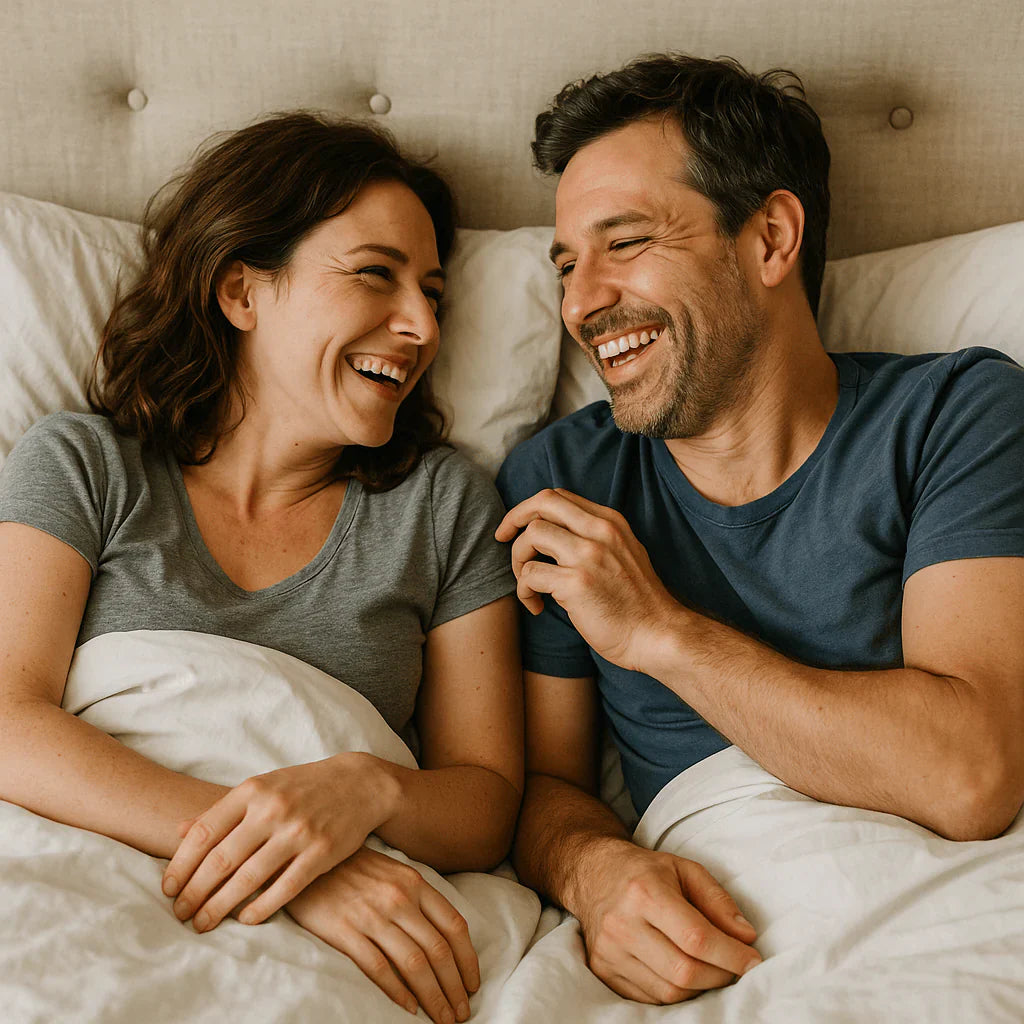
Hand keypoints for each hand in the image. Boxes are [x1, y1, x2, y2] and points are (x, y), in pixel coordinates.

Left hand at [162, 753, 391, 931]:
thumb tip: (178, 830)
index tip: (167, 889)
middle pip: (221, 861)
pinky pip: (284, 889)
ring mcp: (298, 831)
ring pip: (248, 879)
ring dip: (220, 907)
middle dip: (194, 894)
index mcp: (252, 790)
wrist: (360, 783)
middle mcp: (273, 809)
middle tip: (179, 915)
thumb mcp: (263, 787)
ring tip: (203, 924)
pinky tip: (245, 919)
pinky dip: (260, 908)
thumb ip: (224, 810)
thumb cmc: (303, 788)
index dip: (180, 865)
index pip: (204, 833)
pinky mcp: (322, 852)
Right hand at [287, 847, 479, 1023]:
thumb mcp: (393, 871)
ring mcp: (372, 915)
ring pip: (414, 963)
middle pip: (438, 950)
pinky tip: (408, 1008)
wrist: (306, 860)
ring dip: (433, 997)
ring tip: (442, 1018)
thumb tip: (445, 936)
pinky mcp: (345, 931)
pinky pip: (378, 967)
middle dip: (454, 987)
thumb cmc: (353, 867)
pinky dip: (397, 992)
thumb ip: (418, 898)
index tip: (473, 984)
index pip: (454, 926)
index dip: (468, 960)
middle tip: (461, 1014)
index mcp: (414, 883)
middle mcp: (399, 899)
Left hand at [496, 488, 678, 669]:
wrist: (658, 636)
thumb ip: (596, 538)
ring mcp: (589, 556)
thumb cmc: (637, 603)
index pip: (559, 496)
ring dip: (518, 560)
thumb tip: (555, 532)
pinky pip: (530, 575)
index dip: (530, 508)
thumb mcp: (624, 554)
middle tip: (503, 538)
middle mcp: (600, 532)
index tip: (518, 527)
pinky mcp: (577, 584)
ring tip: (528, 584)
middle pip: (542, 503)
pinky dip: (524, 591)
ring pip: (531, 535)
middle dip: (514, 518)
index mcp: (611, 522)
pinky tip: (537, 607)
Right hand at [572, 839, 760, 1002]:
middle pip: (684, 971)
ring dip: (700, 987)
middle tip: (734, 965)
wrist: (593, 874)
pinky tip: (682, 972)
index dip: (731, 955)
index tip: (753, 960)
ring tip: (708, 967)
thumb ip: (718, 901)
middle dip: (720, 974)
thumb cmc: (646, 871)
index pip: (696, 938)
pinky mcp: (602, 970)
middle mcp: (622, 924)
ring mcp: (609, 951)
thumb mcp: (685, 869)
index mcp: (645, 892)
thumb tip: (746, 937)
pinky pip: (650, 998)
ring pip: (669, 991)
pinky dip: (675, 992)